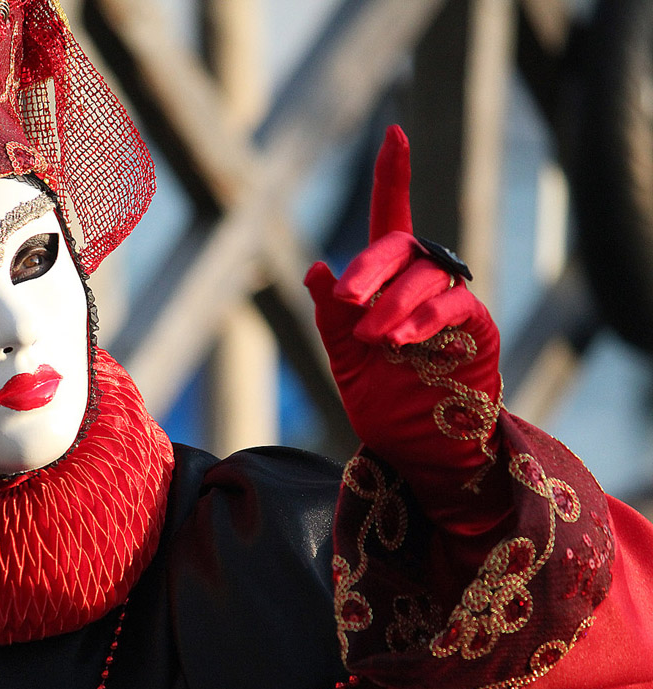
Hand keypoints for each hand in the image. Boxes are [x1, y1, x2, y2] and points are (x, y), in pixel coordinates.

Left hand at [305, 126, 502, 514]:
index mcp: (386, 286)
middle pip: (401, 246)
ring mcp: (451, 304)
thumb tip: (316, 268)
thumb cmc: (383, 403)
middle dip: (371, 268)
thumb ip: (332, 318)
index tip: (395, 133)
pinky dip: (424, 317)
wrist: (420, 451)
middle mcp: (421, 284)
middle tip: (347, 301)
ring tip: (372, 338)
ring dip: (393, 302)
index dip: (394, 177)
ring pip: (425, 276)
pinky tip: (402, 340)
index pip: (393, 221)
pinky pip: (454, 305)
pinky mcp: (476, 327)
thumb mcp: (346, 361)